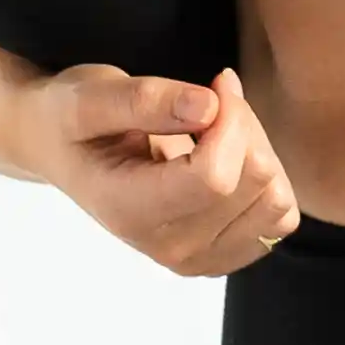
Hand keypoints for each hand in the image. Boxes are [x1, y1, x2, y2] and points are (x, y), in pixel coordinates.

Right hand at [16, 62, 301, 276]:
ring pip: (277, 200)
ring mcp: (200, 260)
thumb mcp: (90, 97)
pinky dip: (267, 179)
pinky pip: (281, 217)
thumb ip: (144, 100)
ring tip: (215, 130)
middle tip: (209, 101)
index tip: (214, 84)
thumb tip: (208, 106)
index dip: (231, 118)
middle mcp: (169, 249)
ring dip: (257, 151)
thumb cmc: (72, 119)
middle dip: (243, 126)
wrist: (63, 152)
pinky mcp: (226, 255)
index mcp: (131, 213)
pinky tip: (228, 156)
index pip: (216, 177)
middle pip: (256, 182)